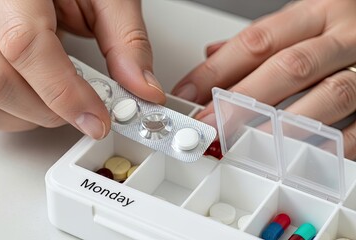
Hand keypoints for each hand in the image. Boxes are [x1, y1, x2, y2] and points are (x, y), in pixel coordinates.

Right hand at [0, 0, 164, 138]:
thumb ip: (126, 41)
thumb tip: (141, 88)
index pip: (23, 44)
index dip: (64, 92)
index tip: (97, 118)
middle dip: (48, 110)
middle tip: (82, 108)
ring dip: (26, 117)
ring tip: (55, 99)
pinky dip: (5, 117)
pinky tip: (30, 99)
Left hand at [172, 0, 355, 158]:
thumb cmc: (346, 23)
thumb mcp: (304, 18)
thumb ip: (262, 39)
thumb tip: (212, 54)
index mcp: (318, 11)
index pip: (257, 40)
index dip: (217, 70)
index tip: (187, 93)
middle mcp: (345, 35)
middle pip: (290, 67)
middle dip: (244, 100)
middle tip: (211, 124)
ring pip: (329, 95)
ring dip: (283, 125)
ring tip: (249, 143)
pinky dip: (332, 144)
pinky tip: (302, 155)